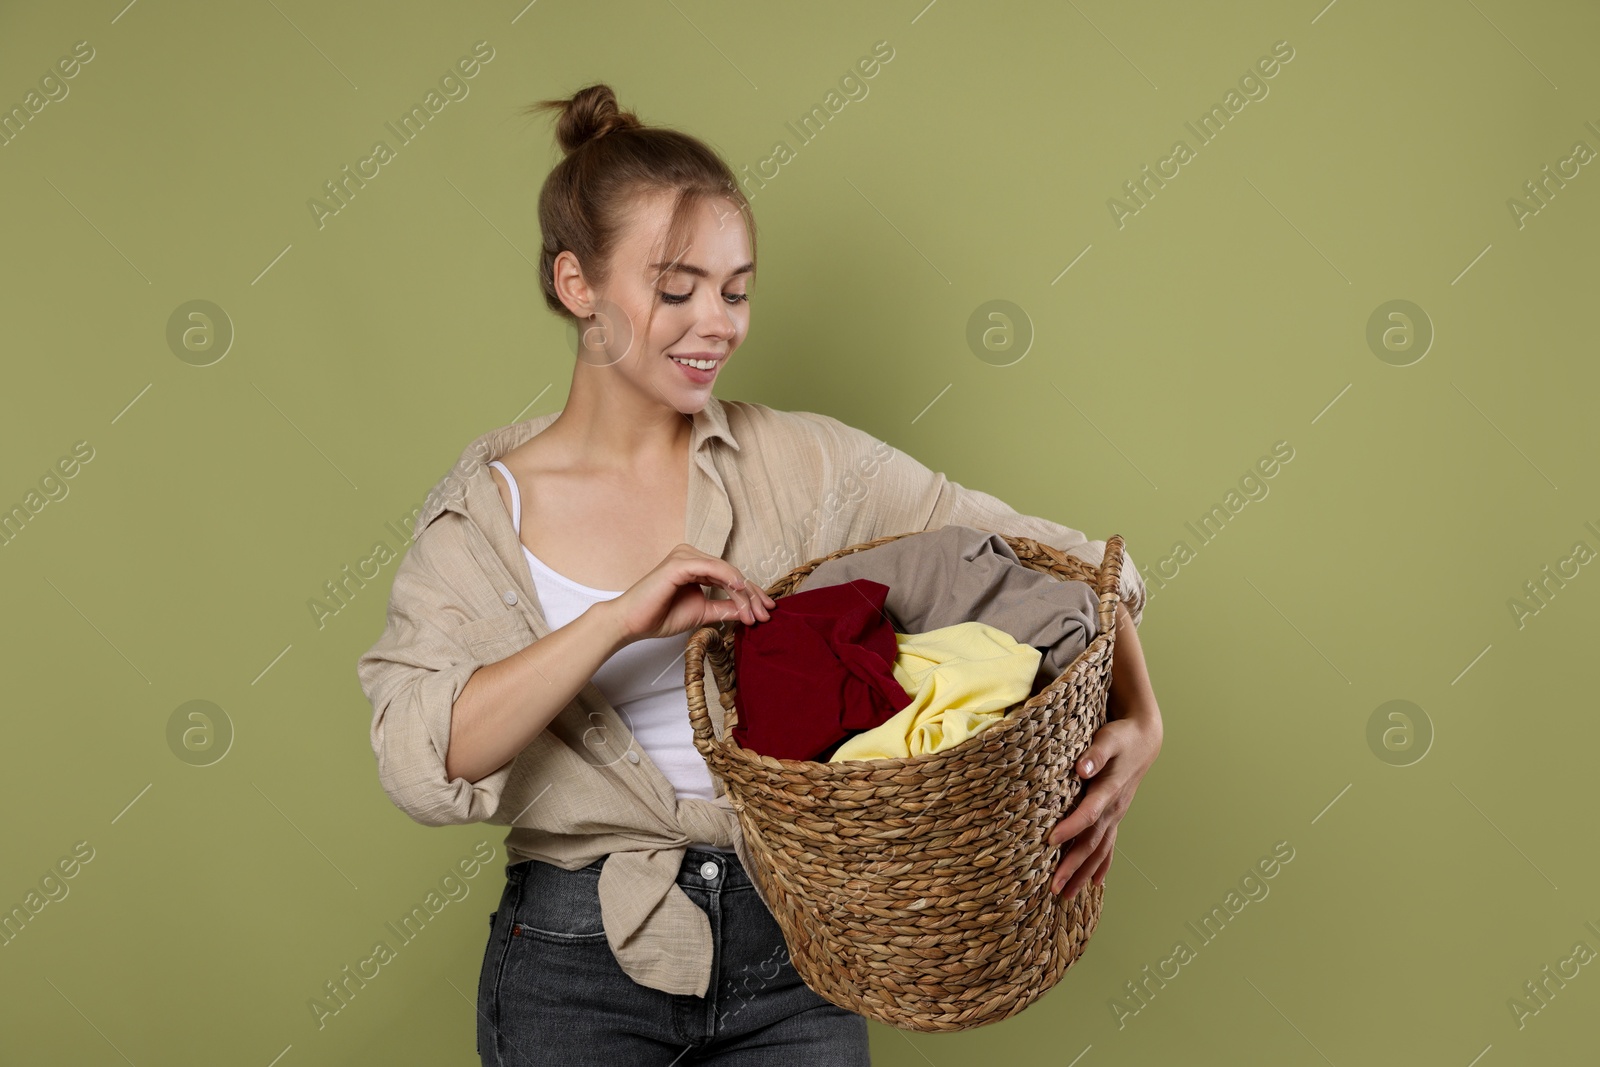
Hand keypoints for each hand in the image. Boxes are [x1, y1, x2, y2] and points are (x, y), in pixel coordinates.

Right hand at [605, 543, 775, 643]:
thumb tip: (748, 611)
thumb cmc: (659, 616)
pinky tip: (741, 589)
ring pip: (726, 571)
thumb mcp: (702, 612)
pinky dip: (728, 577)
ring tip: (755, 612)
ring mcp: (685, 556)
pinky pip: (712, 567)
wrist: (632, 622)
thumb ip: (724, 609)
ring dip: (744, 592)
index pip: (731, 578)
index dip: (752, 594)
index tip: (767, 612)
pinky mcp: (679, 562)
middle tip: (767, 614)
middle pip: (732, 573)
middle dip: (752, 595)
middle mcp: (692, 556)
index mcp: (696, 566)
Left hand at [1045, 692, 1161, 898]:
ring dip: (1083, 872)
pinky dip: (1101, 865)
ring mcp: (1116, 815)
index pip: (1089, 813)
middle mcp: (1114, 808)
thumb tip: (1082, 767)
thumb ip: (1095, 753)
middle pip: (1092, 842)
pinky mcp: (1115, 816)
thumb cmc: (1121, 738)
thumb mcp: (1108, 738)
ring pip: (1099, 850)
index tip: (1050, 841)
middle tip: (1054, 886)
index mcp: (1109, 789)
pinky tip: (1094, 882)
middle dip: (1073, 865)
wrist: (1143, 741)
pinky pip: (1109, 845)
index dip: (1071, 827)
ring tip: (1066, 894)